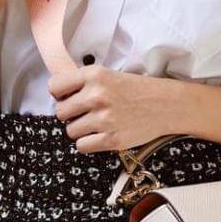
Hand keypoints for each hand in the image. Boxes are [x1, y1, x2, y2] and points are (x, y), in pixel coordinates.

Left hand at [48, 64, 171, 153]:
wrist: (167, 105)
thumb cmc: (137, 90)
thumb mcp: (109, 75)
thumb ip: (83, 82)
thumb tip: (57, 96)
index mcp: (95, 75)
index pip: (54, 86)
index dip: (60, 94)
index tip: (69, 97)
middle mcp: (97, 95)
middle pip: (60, 112)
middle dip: (71, 114)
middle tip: (87, 112)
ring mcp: (104, 119)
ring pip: (70, 131)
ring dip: (81, 130)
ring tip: (98, 124)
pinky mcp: (112, 139)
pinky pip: (82, 146)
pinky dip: (89, 143)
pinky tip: (101, 135)